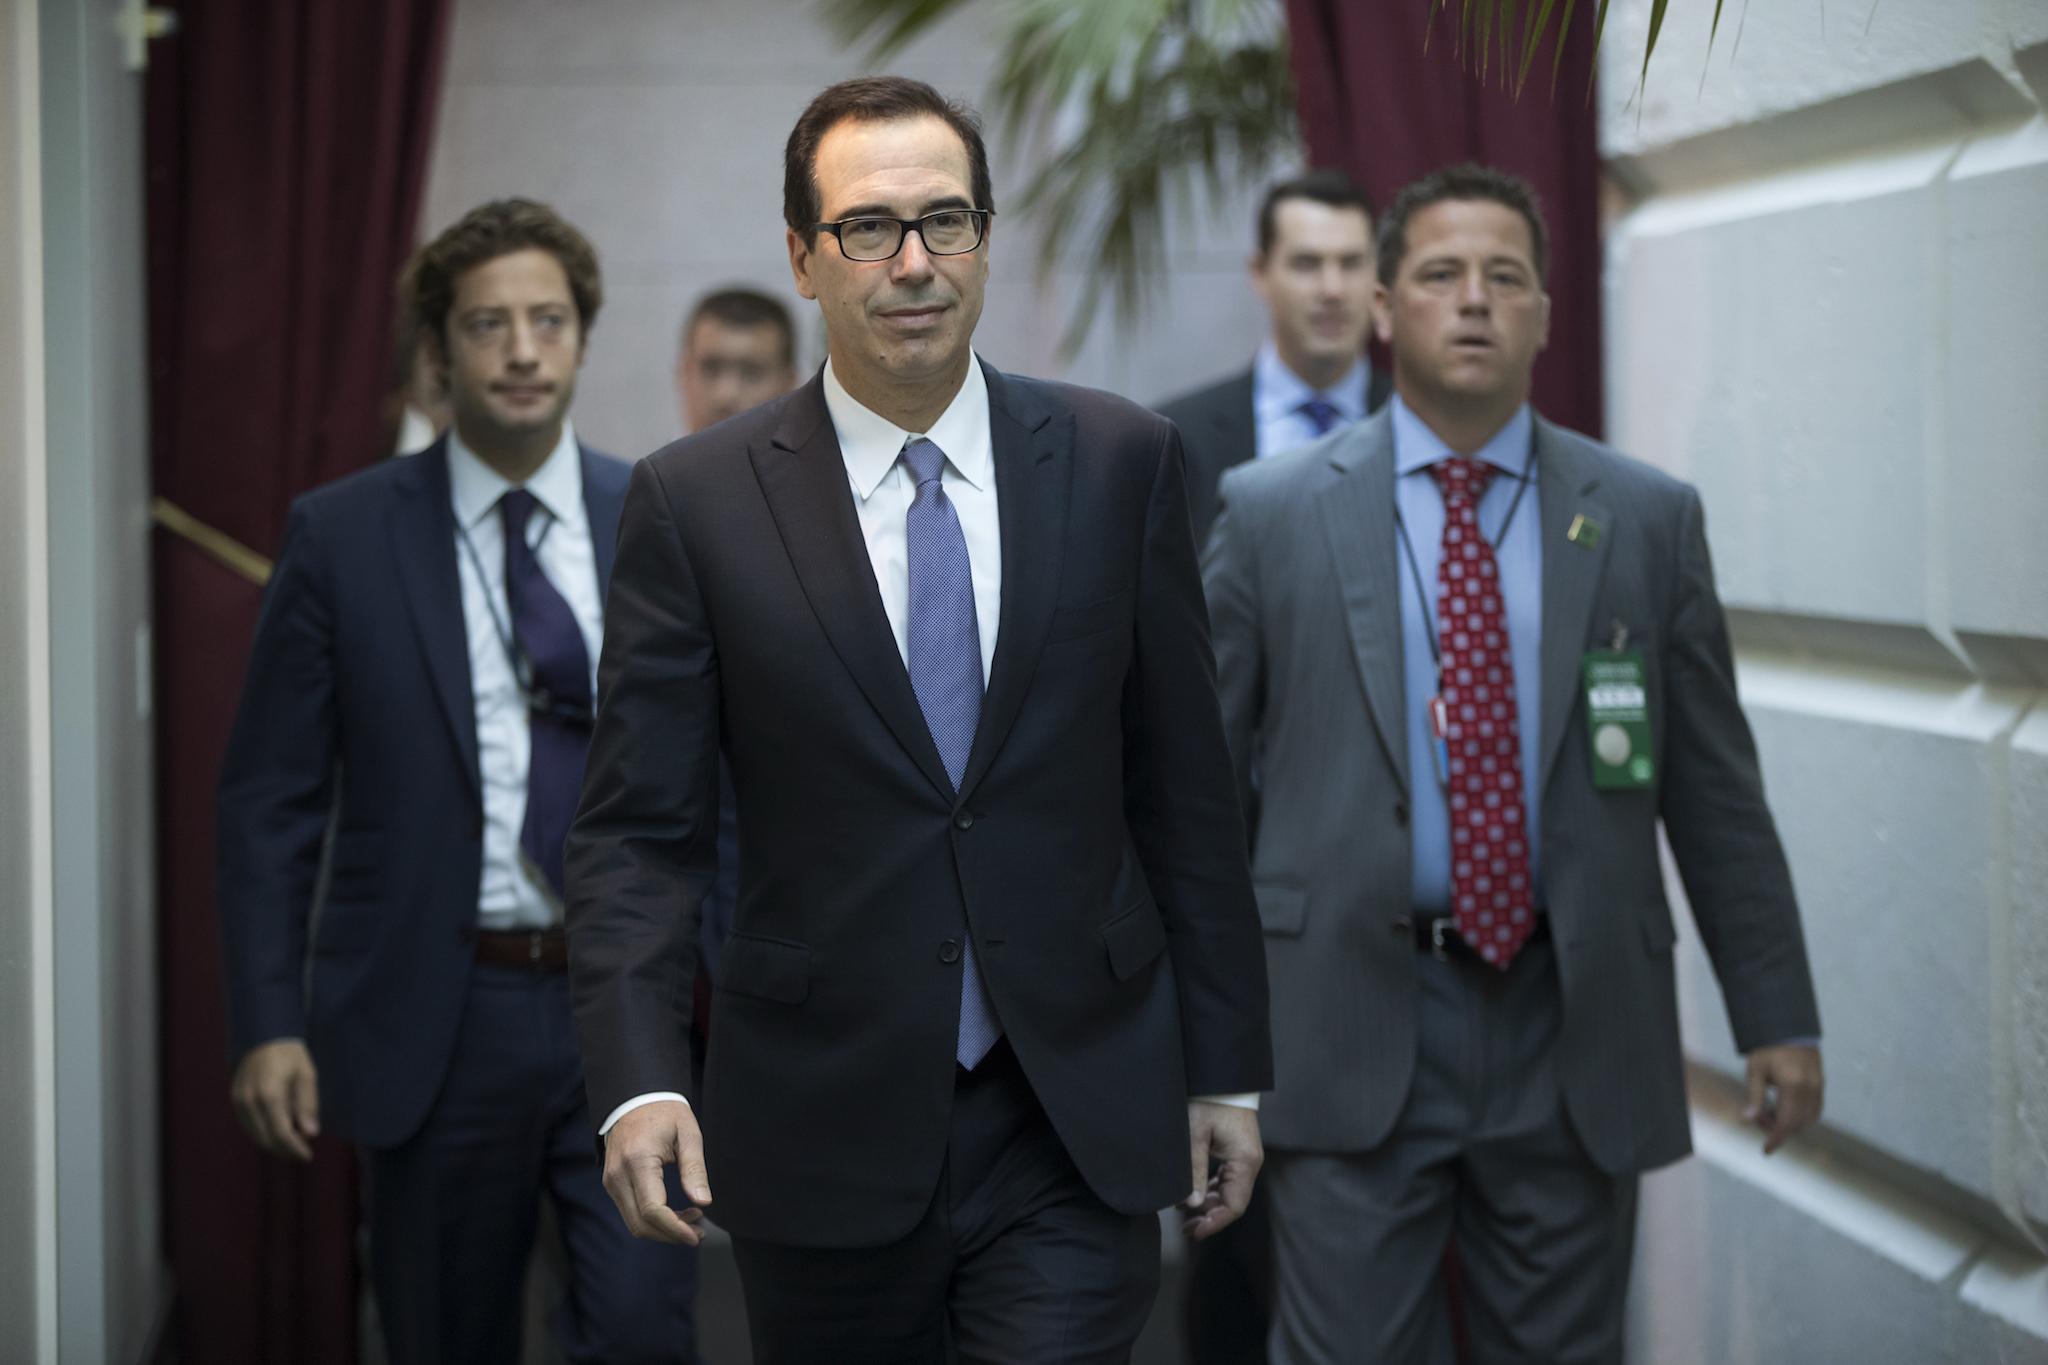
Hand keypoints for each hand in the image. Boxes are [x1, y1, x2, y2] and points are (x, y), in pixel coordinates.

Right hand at [230, 1039, 320, 1161]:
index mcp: (269, 1094)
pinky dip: (262, 1133)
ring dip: (273, 1144)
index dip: (295, 1148)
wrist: (264, 1035)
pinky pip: (248, 1125)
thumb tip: (311, 1133)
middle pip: (266, 1138)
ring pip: (255, 1135)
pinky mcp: (235, 1100)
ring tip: (292, 1145)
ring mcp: (238, 1101)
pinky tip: (277, 1132)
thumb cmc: (290, 1055)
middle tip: (302, 1152)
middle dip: (285, 1149)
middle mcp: (249, 1101)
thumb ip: (308, 1105)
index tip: (308, 1156)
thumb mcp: (307, 1075)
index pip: (281, 1133)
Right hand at [601, 1099, 711, 1244]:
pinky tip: (676, 1214)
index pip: (653, 1209)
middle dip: (671, 1234)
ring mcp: (611, 1181)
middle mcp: (618, 1175)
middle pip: (641, 1224)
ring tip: (693, 1220)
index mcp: (638, 1160)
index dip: (675, 1229)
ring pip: (634, 1223)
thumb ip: (694, 1168)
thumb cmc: (665, 1113)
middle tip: (700, 1231)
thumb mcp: (688, 1134)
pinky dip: (653, 1220)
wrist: (634, 1099)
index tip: (697, 1236)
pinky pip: (631, 1213)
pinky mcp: (612, 1184)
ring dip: (663, 1230)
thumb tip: (704, 1202)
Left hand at [1182, 1101, 1262, 1241]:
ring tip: (1184, 1214)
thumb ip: (1194, 1171)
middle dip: (1209, 1217)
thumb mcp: (1195, 1136)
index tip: (1193, 1233)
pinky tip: (1194, 1193)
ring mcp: (1245, 1157)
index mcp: (1245, 1162)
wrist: (1220, 1076)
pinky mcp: (1238, 1150)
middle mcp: (1250, 1162)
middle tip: (1184, 1229)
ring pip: (1229, 1191)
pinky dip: (1211, 1189)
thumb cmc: (1208, 1101)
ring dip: (1209, 1204)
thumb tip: (1191, 1205)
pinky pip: (1227, 1178)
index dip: (1214, 1224)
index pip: (1234, 1206)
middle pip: (1233, 1202)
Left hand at [1744, 1044, 1822, 1153]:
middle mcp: (1810, 1088)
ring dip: (1790, 1123)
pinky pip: (1814, 1110)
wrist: (1788, 1029)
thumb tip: (1747, 1120)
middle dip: (1778, 1129)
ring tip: (1769, 1110)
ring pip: (1808, 1119)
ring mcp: (1819, 1087)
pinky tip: (1782, 1107)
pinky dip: (1800, 1116)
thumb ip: (1753, 1097)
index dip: (1776, 1138)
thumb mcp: (1755, 1071)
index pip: (1787, 1121)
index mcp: (1793, 1084)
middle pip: (1798, 1123)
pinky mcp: (1821, 1085)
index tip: (1767, 1150)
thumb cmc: (1768, 1049)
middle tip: (1760, 1117)